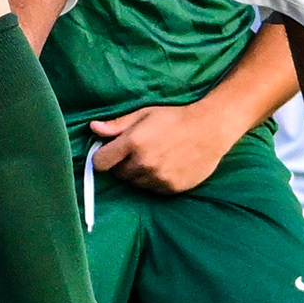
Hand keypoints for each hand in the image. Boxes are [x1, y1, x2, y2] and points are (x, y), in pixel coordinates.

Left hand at [88, 101, 241, 193]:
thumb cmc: (176, 117)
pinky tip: (166, 166)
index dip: (103, 157)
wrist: (210, 129)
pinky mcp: (170, 188)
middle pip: (118, 174)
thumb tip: (92, 128)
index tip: (111, 152)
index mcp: (133, 142)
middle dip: (123, 164)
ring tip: (155, 158)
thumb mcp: (145, 114)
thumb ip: (117, 125)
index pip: (100, 163)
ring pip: (135, 183)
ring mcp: (157, 178)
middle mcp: (143, 163)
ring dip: (139, 173)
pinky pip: (152, 189)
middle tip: (138, 151)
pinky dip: (155, 181)